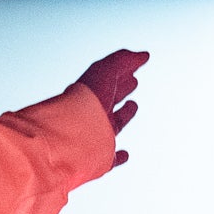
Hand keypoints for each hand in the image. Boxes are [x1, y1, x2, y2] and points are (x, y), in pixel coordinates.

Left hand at [79, 49, 146, 167]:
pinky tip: (125, 154)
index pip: (110, 81)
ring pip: (113, 125)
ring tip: (132, 106)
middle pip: (110, 99)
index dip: (122, 73)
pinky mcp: (100, 159)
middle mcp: (93, 116)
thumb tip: (143, 55)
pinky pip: (112, 158)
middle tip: (133, 81)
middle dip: (122, 89)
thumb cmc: (84, 103)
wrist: (71, 139)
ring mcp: (96, 138)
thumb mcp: (104, 72)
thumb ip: (123, 60)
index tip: (134, 68)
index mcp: (92, 96)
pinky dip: (120, 157)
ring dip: (124, 115)